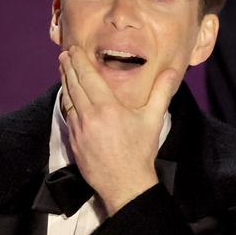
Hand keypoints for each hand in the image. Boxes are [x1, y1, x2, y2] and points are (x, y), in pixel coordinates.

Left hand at [59, 45, 176, 214]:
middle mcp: (89, 116)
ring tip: (63, 71)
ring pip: (68, 100)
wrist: (125, 184)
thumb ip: (161, 92)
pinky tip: (67, 98)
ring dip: (65, 83)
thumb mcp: (153, 120)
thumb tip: (172, 71)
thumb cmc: (140, 152)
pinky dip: (66, 103)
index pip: (88, 77)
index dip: (79, 61)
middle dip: (68, 68)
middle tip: (64, 55)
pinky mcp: (74, 143)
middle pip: (74, 86)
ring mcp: (79, 130)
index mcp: (107, 107)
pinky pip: (68, 117)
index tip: (73, 50)